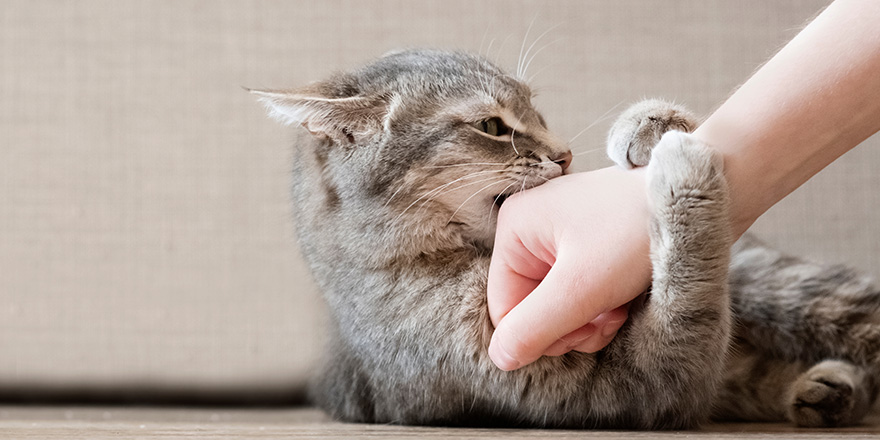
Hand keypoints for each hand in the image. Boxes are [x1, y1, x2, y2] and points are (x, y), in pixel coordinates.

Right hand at [487, 166, 652, 370]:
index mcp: (514, 228)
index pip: (504, 309)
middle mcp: (529, 228)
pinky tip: (623, 298)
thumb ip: (535, 326)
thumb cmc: (639, 229)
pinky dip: (599, 305)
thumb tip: (500, 357)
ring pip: (555, 306)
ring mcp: (557, 235)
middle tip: (606, 318)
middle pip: (530, 308)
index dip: (541, 333)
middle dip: (569, 325)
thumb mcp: (582, 287)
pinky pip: (576, 292)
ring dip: (588, 320)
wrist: (695, 200)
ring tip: (618, 306)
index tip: (585, 328)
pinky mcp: (583, 244)